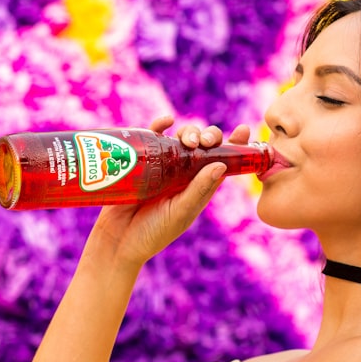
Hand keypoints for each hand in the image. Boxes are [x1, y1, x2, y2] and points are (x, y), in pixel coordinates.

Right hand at [86, 116, 242, 269]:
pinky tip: (167, 121)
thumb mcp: (180, 213)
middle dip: (209, 136)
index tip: (243, 130)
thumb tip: (221, 164)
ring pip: (181, 139)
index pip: (221, 162)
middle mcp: (184, 175)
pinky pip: (153, 137)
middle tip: (205, 141)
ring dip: (188, 131)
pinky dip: (161, 125)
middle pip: (203, 146)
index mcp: (199, 188)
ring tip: (187, 139)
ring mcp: (163, 166)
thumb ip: (198, 190)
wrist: (117, 240)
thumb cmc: (152, 233)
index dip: (234, 146)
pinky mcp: (142, 160)